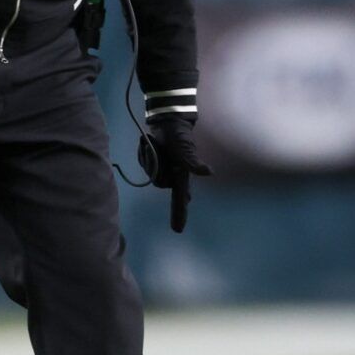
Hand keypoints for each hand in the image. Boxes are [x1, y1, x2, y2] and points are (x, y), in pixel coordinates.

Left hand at [137, 117, 211, 231]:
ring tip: (155, 145)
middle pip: (158, 181)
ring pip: (150, 172)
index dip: (179, 215)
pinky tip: (150, 145)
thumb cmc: (180, 137)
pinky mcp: (153, 164)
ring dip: (150, 157)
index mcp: (181, 177)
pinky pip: (144, 164)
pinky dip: (145, 154)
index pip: (180, 200)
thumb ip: (194, 163)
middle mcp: (172, 177)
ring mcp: (162, 170)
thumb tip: (209, 173)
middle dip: (155, 164)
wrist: (167, 123)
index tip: (177, 230)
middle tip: (157, 149)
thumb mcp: (187, 150)